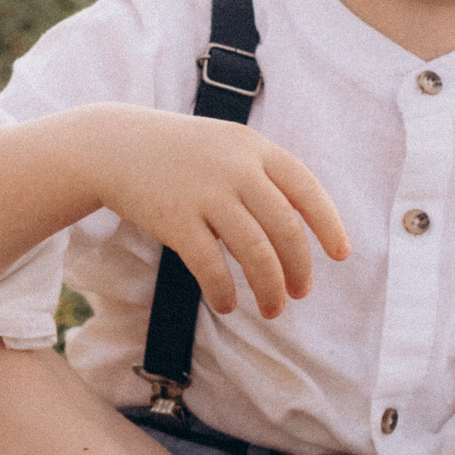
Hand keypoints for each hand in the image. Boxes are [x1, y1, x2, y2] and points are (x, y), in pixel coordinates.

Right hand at [76, 105, 349, 317]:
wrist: (113, 145)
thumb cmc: (179, 154)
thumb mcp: (226, 147)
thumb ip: (262, 177)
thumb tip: (300, 232)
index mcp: (253, 148)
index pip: (306, 190)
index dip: (328, 225)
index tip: (340, 255)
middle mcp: (234, 168)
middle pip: (285, 228)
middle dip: (298, 268)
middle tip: (300, 293)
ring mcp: (204, 192)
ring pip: (255, 252)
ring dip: (269, 288)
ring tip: (272, 309)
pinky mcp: (174, 218)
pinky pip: (211, 266)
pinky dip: (224, 291)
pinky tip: (227, 303)